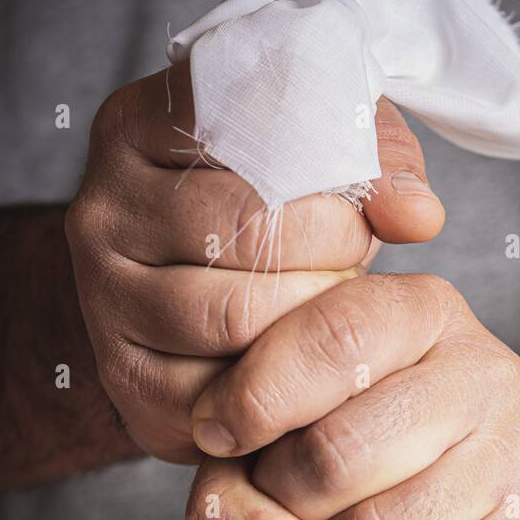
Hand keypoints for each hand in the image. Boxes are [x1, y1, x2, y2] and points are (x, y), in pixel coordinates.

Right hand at [65, 63, 443, 464]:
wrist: (176, 299)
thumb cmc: (259, 215)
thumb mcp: (310, 149)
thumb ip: (372, 152)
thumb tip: (417, 216)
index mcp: (137, 127)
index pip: (244, 127)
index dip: (326, 170)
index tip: (359, 203)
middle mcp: (102, 212)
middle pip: (245, 231)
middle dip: (328, 253)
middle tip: (351, 266)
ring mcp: (105, 302)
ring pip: (232, 317)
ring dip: (308, 322)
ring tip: (327, 312)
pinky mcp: (128, 382)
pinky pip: (221, 392)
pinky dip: (282, 387)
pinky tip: (303, 369)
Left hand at [187, 274, 519, 519]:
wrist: (496, 512)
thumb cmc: (370, 460)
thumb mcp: (289, 431)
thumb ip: (237, 478)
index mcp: (420, 313)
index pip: (334, 336)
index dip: (255, 397)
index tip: (217, 435)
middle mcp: (480, 373)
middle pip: (340, 450)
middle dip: (286, 496)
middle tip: (286, 503)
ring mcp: (511, 462)